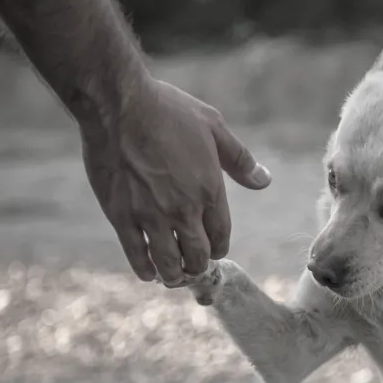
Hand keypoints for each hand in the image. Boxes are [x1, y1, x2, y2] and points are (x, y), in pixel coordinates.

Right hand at [80, 78, 270, 285]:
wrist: (118, 105)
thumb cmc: (168, 111)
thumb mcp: (214, 127)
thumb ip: (240, 160)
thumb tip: (264, 180)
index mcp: (209, 191)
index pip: (220, 235)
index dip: (217, 247)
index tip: (212, 249)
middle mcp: (183, 210)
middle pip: (196, 256)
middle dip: (198, 266)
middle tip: (193, 268)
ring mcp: (151, 216)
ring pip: (168, 262)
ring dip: (174, 275)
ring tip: (174, 277)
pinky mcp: (121, 216)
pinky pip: (136, 254)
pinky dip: (144, 269)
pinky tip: (149, 272)